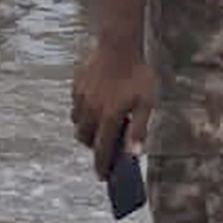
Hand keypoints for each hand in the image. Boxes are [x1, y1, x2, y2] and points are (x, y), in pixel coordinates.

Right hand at [71, 38, 158, 179]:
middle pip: (85, 138)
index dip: (102, 165)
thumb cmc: (137, 74)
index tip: (102, 176)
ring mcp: (81, 97)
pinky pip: (76, 107)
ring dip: (87, 130)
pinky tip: (96, 106)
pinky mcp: (76, 86)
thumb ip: (139, 128)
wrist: (118, 45)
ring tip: (101, 125)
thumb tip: (135, 154)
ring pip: (77, 123)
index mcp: (109, 116)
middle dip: (94, 147)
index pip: (102, 149)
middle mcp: (91, 110)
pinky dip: (83, 113)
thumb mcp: (146, 102)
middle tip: (106, 145)